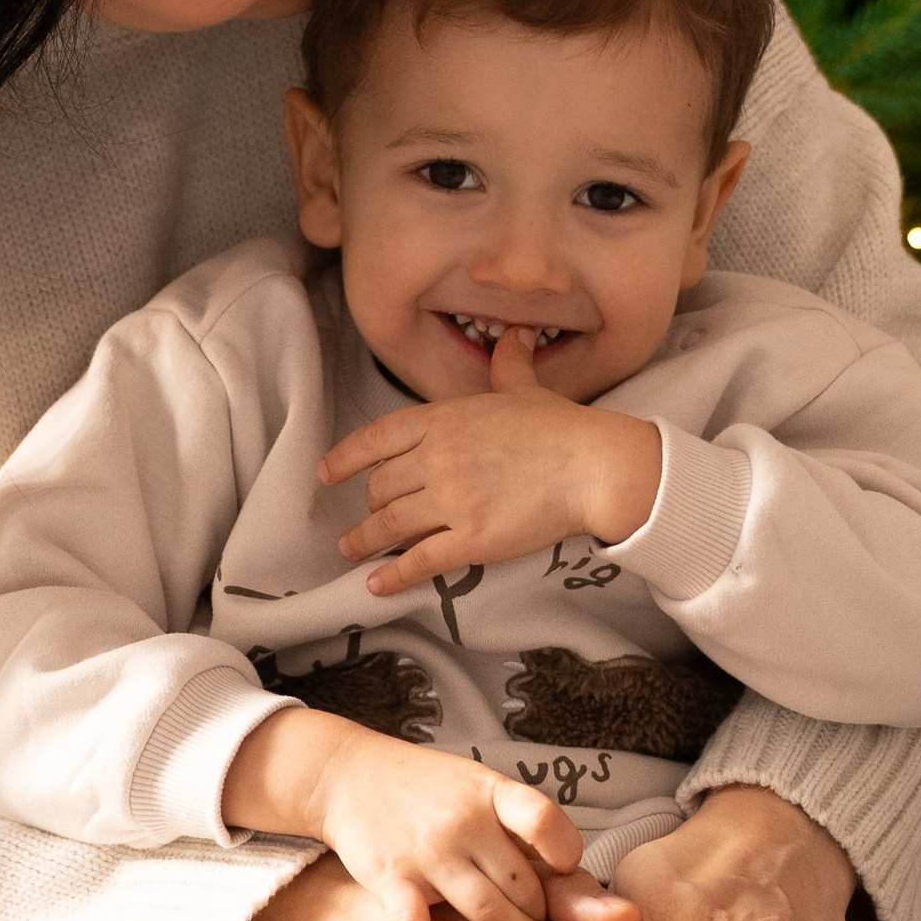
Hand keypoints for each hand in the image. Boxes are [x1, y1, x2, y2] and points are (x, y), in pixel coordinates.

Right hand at [222, 704, 640, 920]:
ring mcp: (427, 850)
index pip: (546, 821)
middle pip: (525, 886)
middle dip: (544, 919)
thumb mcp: (492, 805)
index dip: (566, 856)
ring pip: (487, 911)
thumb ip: (551, 857)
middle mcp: (464, 820)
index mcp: (495, 793)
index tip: (564, 873)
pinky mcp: (390, 878)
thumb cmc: (439, 797)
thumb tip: (630, 916)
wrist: (351, 773)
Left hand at [318, 324, 662, 597]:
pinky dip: (393, 575)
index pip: (376, 438)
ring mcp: (452, 500)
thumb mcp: (525, 387)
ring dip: (365, 540)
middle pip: (381, 486)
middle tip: (367, 516)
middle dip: (370, 504)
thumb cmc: (562, 426)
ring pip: (390, 525)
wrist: (594, 466)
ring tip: (352, 550)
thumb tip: (516, 335)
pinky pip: (419, 561)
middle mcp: (437, 458)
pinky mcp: (471, 540)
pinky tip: (376, 584)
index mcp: (442, 419)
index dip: (345, 457)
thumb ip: (508, 363)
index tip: (327, 472)